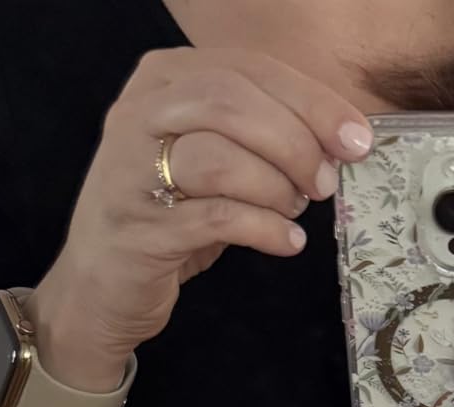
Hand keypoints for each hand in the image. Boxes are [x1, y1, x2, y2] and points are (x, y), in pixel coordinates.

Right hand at [34, 49, 372, 386]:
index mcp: (162, 80)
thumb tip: (338, 140)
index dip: (311, 101)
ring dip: (275, 187)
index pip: (248, 70)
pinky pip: (216, 217)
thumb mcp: (212, 161)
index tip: (354, 139)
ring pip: (220, 157)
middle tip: (324, 183)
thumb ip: (260, 136)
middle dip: (295, 142)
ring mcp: (130, 171)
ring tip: (294, 212)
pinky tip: (286, 242)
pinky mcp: (138, 229)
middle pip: (232, 103)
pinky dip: (264, 229)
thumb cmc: (166, 219)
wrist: (98, 290)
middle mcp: (139, 114)